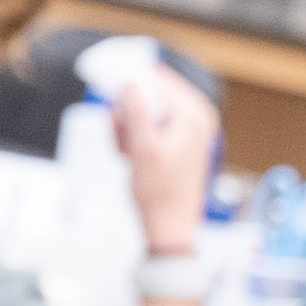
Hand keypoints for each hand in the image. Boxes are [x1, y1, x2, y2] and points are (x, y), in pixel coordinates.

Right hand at [110, 68, 217, 250]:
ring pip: (146, 112)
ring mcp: (188, 130)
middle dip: (128, 113)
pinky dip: (136, 138)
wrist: (169, 224)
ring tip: (127, 152)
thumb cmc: (160, 193)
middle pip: (150, 96)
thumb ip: (136, 112)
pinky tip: (132, 156)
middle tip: (120, 135)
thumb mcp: (142, 149)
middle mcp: (195, 117)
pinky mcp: (179, 141)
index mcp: (193, 115)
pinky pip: (150, 127)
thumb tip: (130, 84)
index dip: (130, 84)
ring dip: (128, 128)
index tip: (109, 87)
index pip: (157, 80)